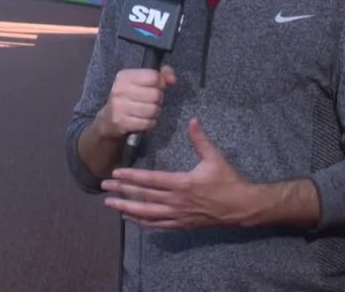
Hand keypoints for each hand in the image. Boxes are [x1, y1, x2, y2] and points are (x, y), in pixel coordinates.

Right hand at [94, 66, 176, 139]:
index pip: (154, 77)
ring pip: (153, 110)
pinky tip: (142, 120)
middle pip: (155, 94)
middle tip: (151, 101)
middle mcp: (120, 90)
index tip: (155, 87)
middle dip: (158, 100)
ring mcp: (119, 106)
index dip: (160, 83)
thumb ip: (160, 75)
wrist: (108, 120)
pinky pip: (147, 123)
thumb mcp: (140, 82)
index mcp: (124, 76)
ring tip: (146, 111)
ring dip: (154, 113)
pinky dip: (149, 123)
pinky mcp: (121, 122)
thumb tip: (172, 79)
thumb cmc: (129, 99)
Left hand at [101, 117, 259, 228]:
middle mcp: (177, 201)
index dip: (131, 177)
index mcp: (183, 183)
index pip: (151, 180)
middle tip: (103, 188)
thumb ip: (200, 139)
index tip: (115, 174)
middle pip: (144, 197)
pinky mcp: (181, 224)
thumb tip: (193, 120)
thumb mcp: (215, 158)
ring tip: (110, 204)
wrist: (240, 207)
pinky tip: (129, 217)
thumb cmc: (228, 181)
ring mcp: (178, 215)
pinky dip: (141, 221)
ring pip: (147, 213)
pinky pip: (157, 224)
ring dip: (127, 208)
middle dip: (122, 192)